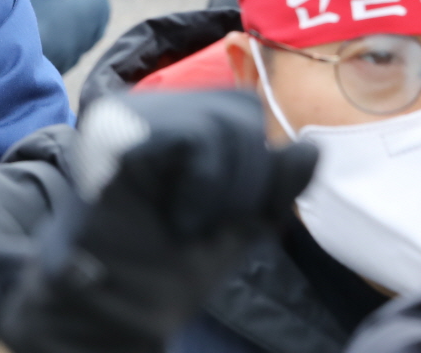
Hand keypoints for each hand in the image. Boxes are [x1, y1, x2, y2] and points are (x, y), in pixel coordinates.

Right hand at [0, 92, 317, 352]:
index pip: (241, 112)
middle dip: (248, 179)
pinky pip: (193, 137)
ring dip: (227, 188)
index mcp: (171, 123)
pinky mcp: (113, 134)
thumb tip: (312, 149)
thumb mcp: (237, 225)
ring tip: (191, 224)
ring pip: (222, 121)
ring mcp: (126, 116)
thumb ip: (273, 188)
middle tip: (210, 226)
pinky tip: (181, 219)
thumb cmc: (162, 270)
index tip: (238, 219)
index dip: (260, 168)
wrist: (109, 312)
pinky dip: (205, 184)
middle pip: (239, 109)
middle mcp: (146, 108)